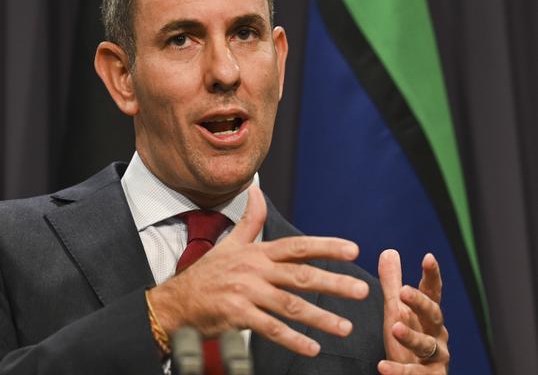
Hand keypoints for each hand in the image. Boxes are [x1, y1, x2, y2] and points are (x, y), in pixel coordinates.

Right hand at [148, 186, 369, 356]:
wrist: (177, 301)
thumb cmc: (207, 273)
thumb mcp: (229, 243)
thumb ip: (250, 220)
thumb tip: (256, 190)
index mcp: (257, 252)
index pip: (297, 246)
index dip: (326, 247)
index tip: (353, 250)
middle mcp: (255, 270)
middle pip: (301, 275)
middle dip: (334, 283)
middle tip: (361, 290)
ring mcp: (246, 292)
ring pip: (291, 304)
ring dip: (320, 317)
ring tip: (345, 327)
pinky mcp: (237, 315)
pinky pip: (271, 329)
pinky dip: (293, 340)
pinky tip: (312, 348)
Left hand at [378, 249, 449, 373]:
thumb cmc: (405, 343)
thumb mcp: (396, 312)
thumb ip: (392, 285)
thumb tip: (389, 251)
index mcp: (428, 317)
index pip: (432, 293)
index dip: (432, 275)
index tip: (428, 257)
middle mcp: (437, 336)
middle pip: (434, 316)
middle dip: (420, 303)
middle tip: (403, 291)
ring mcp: (435, 359)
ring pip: (427, 346)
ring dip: (412, 336)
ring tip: (394, 327)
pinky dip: (399, 371)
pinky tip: (382, 365)